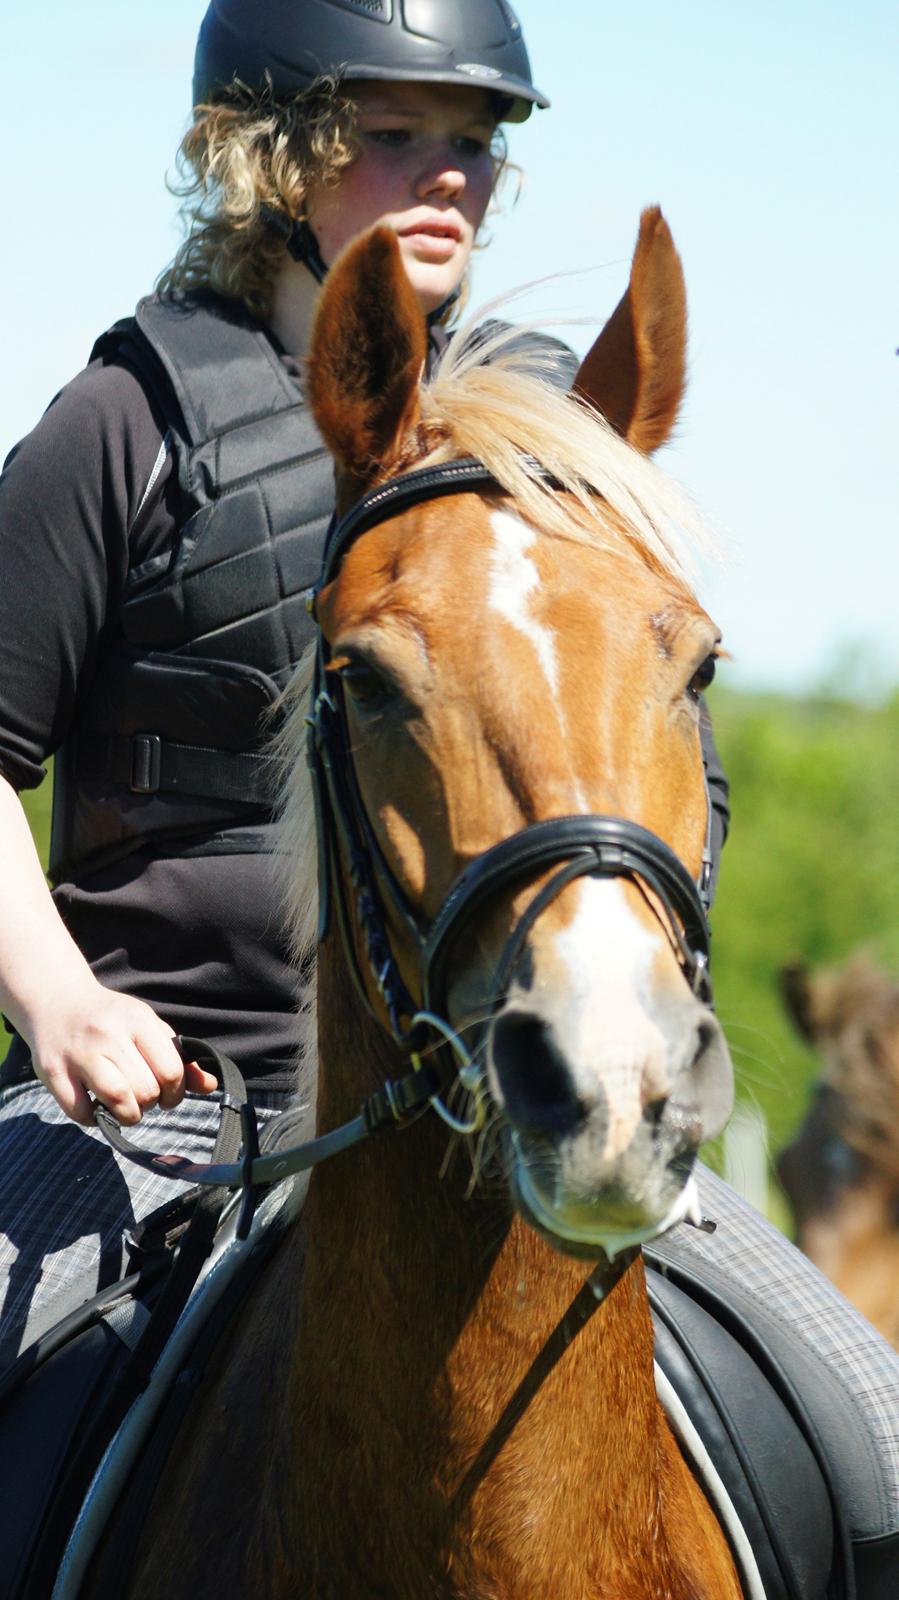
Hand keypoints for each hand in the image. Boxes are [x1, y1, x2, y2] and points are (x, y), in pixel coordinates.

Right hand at [25, 978, 218, 1126]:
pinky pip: (80, 1112)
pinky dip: (93, 1119)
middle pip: (145, 1090)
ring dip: (128, 1115)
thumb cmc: (110, 1019)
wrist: (56, 1001)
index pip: (171, 1070)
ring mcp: (79, 1053)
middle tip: (143, 1099)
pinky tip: (96, 1107)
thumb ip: (178, 1055)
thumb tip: (210, 1084)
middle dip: (151, 1104)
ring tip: (125, 1108)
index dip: (175, 1092)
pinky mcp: (53, 1072)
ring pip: (117, 1100)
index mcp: (136, 1020)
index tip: (168, 1094)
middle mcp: (107, 1035)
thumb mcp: (146, 1026)